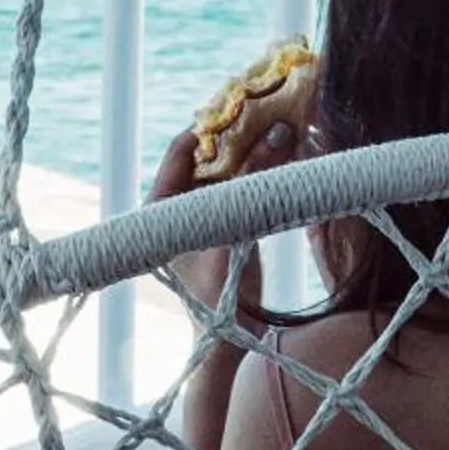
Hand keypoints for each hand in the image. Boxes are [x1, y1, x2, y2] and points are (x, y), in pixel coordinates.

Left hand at [150, 118, 302, 328]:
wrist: (232, 343)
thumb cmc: (221, 294)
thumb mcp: (236, 233)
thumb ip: (256, 184)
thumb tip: (280, 133)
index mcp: (160, 206)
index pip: (181, 152)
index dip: (212, 127)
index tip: (244, 106)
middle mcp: (178, 206)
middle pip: (209, 158)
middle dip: (240, 136)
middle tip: (272, 111)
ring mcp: (203, 217)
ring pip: (230, 172)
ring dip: (256, 153)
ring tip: (285, 129)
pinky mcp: (226, 227)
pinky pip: (244, 189)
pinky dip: (264, 174)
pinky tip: (287, 159)